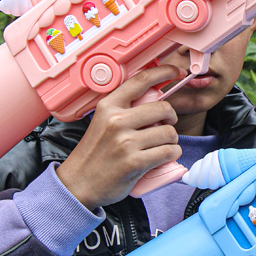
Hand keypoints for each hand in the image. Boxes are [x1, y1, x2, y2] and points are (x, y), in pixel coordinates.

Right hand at [57, 64, 185, 210]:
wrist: (78, 183)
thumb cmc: (94, 153)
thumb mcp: (102, 122)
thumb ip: (124, 110)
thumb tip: (156, 99)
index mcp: (108, 106)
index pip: (141, 80)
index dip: (164, 71)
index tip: (177, 72)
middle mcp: (116, 121)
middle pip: (164, 108)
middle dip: (171, 118)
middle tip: (165, 126)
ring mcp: (125, 142)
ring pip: (169, 133)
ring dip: (171, 141)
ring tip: (160, 146)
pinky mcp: (134, 163)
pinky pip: (168, 152)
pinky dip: (172, 154)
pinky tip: (163, 156)